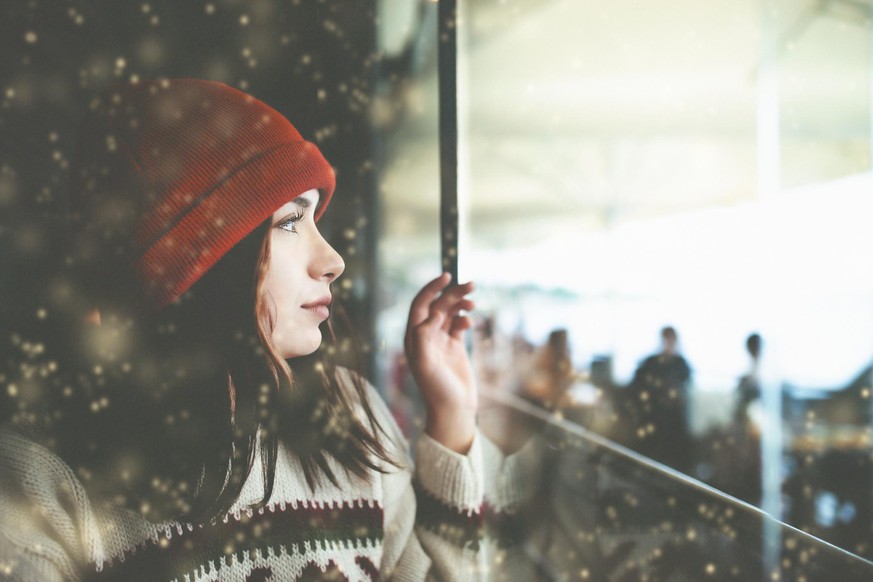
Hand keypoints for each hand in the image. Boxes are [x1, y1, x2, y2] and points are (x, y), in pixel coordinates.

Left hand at [404, 273, 476, 453]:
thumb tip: (434, 311)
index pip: (421, 305)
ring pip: (450, 313)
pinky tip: (471, 322)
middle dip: (453, 293)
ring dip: (461, 304)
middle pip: (438, 306)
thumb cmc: (436, 389)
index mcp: (414, 338)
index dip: (432, 288)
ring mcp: (440, 341)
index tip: (447, 276)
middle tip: (471, 284)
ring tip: (474, 302)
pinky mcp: (454, 347)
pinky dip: (465, 319)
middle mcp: (425, 337)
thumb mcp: (425, 363)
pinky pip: (458, 325)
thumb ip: (424, 336)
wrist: (453, 409)